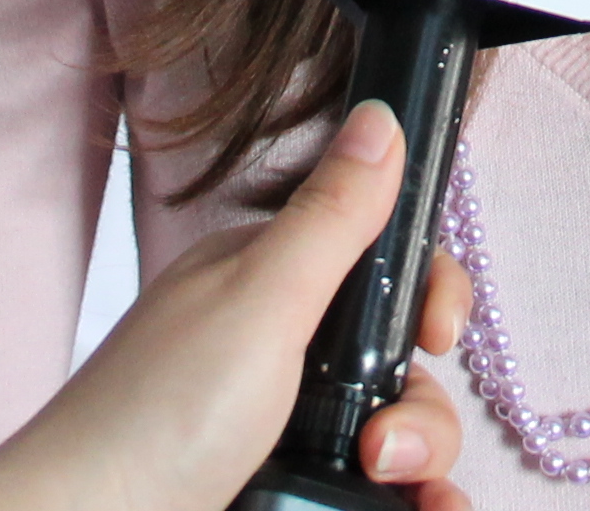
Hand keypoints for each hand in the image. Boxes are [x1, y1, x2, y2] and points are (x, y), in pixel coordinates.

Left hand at [0, 100, 470, 510]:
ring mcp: (282, 426)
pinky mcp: (284, 487)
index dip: (427, 296)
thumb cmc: (152, 416)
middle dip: (422, 405)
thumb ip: (331, 215)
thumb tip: (381, 116)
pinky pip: (368, 492)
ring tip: (390, 488)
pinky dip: (405, 502)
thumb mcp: (257, 300)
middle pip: (400, 361)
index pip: (384, 266)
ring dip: (422, 461)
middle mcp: (282, 352)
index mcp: (272, 283)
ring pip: (396, 432)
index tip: (437, 334)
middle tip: (384, 445)